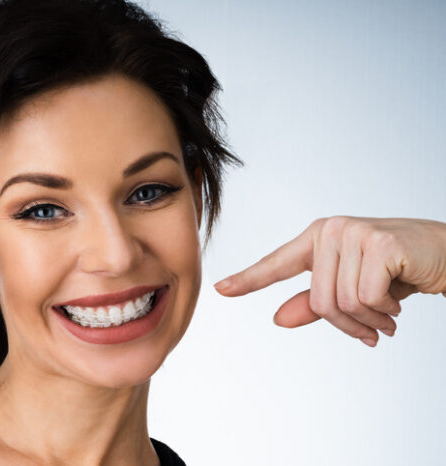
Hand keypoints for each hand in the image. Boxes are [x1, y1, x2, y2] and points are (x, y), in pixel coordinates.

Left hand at [213, 216, 445, 346]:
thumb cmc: (399, 271)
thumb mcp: (354, 289)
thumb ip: (315, 303)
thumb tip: (278, 319)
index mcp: (319, 239)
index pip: (277, 263)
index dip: (248, 279)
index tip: (220, 289)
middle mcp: (331, 231)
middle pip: (318, 300)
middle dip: (348, 324)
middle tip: (373, 330)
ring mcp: (353, 234)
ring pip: (341, 303)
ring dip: (369, 321)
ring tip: (388, 315)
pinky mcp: (378, 244)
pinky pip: (365, 298)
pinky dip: (384, 312)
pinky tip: (398, 304)